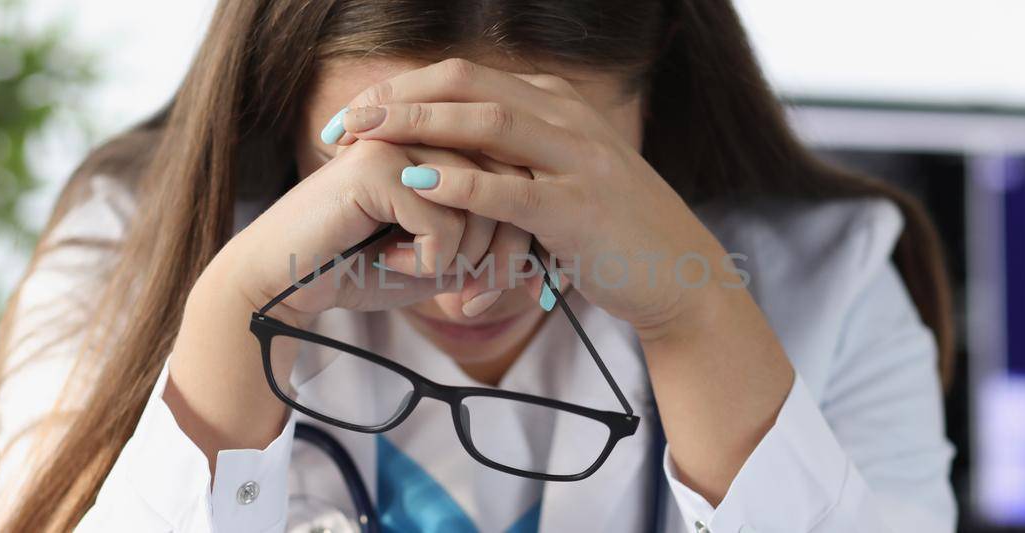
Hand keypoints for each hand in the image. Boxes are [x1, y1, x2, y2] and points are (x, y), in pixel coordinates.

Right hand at [166, 139, 519, 460]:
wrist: (284, 282)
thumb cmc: (362, 267)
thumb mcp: (442, 260)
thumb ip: (488, 245)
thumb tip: (540, 261)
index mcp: (445, 142)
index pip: (519, 181)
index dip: (518, 242)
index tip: (485, 290)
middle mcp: (427, 131)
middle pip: (511, 189)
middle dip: (500, 256)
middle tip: (467, 296)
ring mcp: (400, 141)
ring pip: (483, 204)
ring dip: (462, 260)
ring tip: (418, 269)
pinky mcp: (377, 166)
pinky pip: (443, 220)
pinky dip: (427, 260)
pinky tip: (388, 259)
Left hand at [330, 59, 796, 503]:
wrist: (682, 277)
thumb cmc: (612, 238)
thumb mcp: (562, 182)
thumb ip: (514, 161)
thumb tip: (444, 157)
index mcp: (560, 107)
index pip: (467, 77)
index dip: (403, 88)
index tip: (354, 113)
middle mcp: (569, 120)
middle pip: (468, 85)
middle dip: (397, 98)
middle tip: (342, 122)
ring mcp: (580, 161)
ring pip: (488, 123)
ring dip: (418, 125)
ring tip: (364, 138)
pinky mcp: (582, 211)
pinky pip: (514, 190)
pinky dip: (463, 184)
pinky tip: (420, 184)